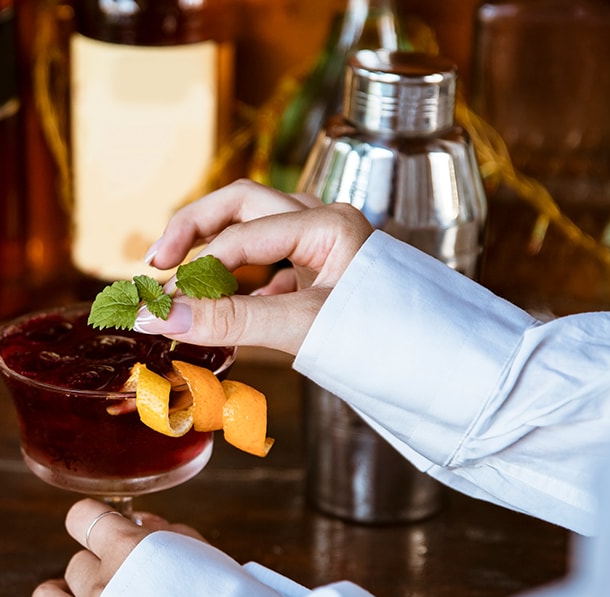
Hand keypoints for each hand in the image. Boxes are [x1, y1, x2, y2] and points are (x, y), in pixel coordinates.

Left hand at [13, 499, 204, 596]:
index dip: (91, 522)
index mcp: (128, 551)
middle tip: (119, 584)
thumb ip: (165, 531)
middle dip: (95, 570)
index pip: (82, 517)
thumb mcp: (204, 554)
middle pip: (75, 565)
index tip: (99, 532)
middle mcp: (101, 587)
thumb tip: (138, 521)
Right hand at [136, 179, 373, 354]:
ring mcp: (330, 250)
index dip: (193, 270)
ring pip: (258, 230)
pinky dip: (245, 283)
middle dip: (195, 229)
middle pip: (242, 205)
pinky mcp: (331, 279)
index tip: (156, 304)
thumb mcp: (302, 329)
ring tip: (182, 277)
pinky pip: (277, 267)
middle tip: (156, 262)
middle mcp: (328, 224)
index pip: (239, 236)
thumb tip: (158, 315)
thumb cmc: (393, 344)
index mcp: (328, 224)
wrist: (453, 377)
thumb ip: (228, 321)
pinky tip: (230, 310)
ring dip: (218, 249)